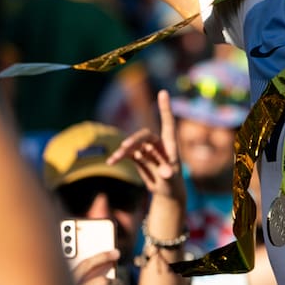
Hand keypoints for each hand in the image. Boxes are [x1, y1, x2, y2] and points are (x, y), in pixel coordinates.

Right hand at [108, 90, 186, 204]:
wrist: (166, 192)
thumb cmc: (173, 183)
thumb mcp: (172, 180)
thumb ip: (169, 175)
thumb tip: (166, 173)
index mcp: (170, 144)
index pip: (167, 122)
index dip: (165, 108)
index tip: (163, 91)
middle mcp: (157, 144)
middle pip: (145, 135)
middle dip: (135, 139)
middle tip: (125, 148)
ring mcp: (146, 149)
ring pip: (133, 145)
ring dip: (124, 150)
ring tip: (116, 158)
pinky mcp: (138, 157)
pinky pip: (127, 154)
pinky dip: (119, 157)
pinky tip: (111, 161)